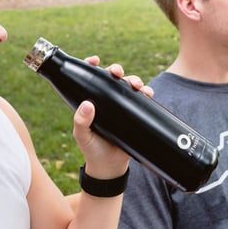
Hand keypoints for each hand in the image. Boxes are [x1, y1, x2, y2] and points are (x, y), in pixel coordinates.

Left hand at [74, 58, 152, 177]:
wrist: (110, 169)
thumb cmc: (92, 150)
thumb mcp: (82, 136)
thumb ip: (81, 122)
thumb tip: (87, 104)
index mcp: (90, 102)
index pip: (90, 79)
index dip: (92, 66)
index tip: (94, 60)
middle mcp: (106, 101)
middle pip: (111, 79)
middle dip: (115, 70)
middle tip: (117, 72)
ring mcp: (120, 107)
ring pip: (127, 86)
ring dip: (133, 80)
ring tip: (135, 84)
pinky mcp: (134, 115)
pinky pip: (141, 100)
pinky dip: (146, 93)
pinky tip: (148, 93)